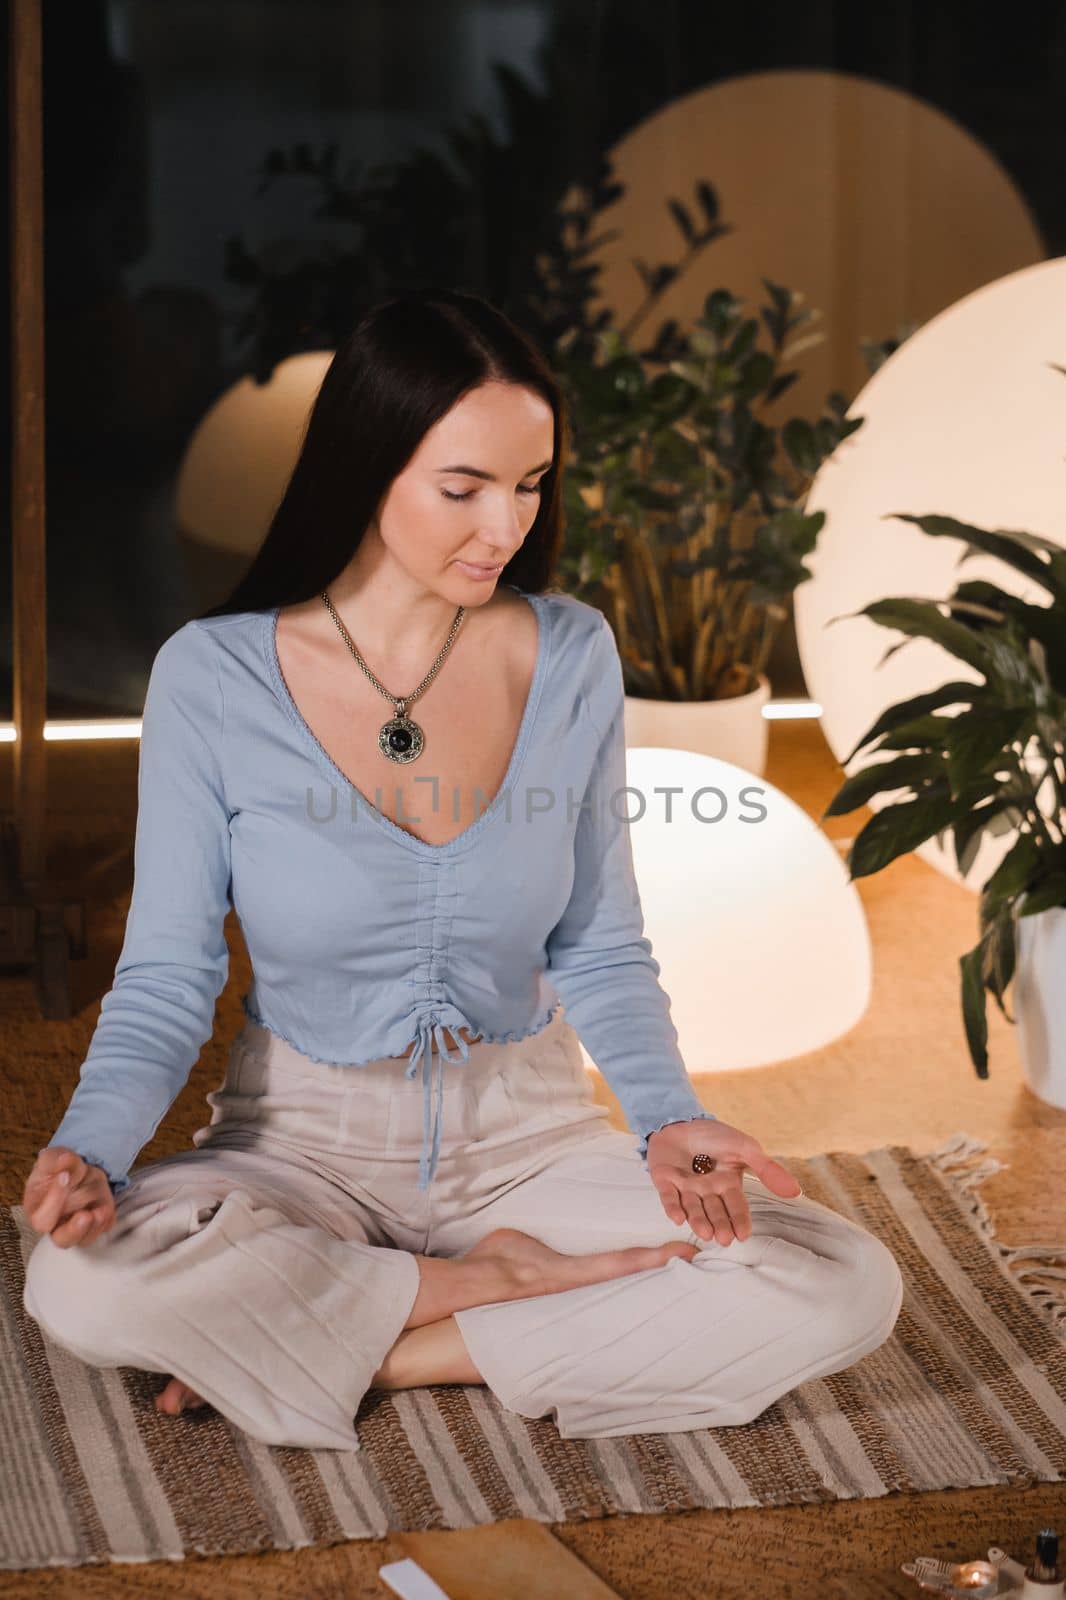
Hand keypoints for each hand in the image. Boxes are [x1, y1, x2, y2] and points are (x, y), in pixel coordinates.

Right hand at [23, 1147, 115, 1248]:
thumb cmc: (57, 1169)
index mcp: (38, 1212)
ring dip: (95, 1227)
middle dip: (75, 1230)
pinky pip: (104, 1228)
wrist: (77, 1168)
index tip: (64, 1176)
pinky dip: (107, 1220)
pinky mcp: (98, 1220)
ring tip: (101, 1212)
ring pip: (85, 1239)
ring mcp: (79, 1225)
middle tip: (85, 1216)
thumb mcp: (52, 1158)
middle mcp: (57, 1224)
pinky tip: (106, 1208)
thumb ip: (53, 1160)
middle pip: (63, 1240)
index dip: (53, 1202)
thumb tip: (64, 1160)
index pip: (42, 1219)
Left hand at [646, 1118, 802, 1246]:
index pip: (736, 1206)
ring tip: (705, 1233)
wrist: (682, 1117)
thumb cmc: (715, 1134)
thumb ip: (767, 1170)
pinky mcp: (664, 1181)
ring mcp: (685, 1188)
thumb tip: (796, 1192)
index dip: (739, 1220)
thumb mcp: (745, 1148)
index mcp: (727, 1185)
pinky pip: (669, 1197)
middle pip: (714, 1212)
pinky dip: (673, 1207)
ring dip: (698, 1221)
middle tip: (723, 1240)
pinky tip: (678, 1218)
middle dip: (719, 1226)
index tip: (743, 1235)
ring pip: (693, 1208)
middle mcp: (707, 1191)